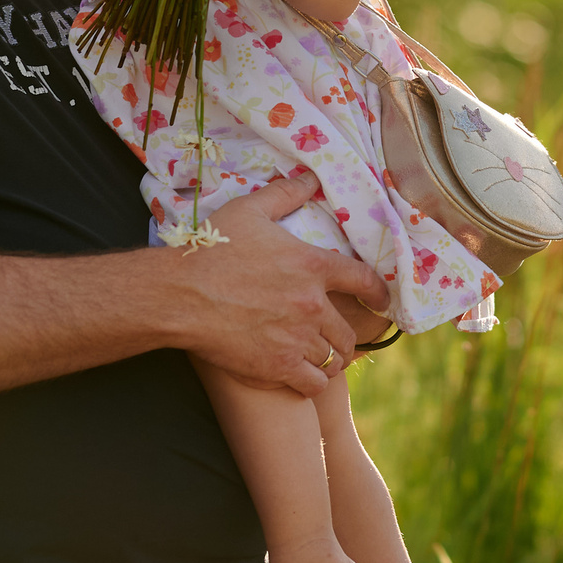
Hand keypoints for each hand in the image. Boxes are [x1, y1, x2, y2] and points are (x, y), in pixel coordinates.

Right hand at [168, 172, 391, 396]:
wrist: (180, 295)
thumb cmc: (212, 250)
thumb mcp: (249, 211)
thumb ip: (285, 195)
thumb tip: (310, 177)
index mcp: (312, 266)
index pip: (364, 281)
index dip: (379, 294)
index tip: (382, 303)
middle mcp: (312, 305)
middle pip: (349, 331)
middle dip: (346, 337)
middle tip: (337, 340)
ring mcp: (296, 338)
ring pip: (333, 359)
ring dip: (329, 360)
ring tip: (320, 358)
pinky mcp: (278, 366)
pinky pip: (315, 384)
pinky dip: (313, 382)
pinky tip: (304, 377)